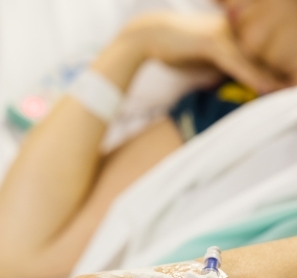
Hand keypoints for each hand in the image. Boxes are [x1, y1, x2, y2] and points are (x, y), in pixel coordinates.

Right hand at [121, 13, 284, 93]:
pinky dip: (251, 76)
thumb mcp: (201, 61)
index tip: (281, 87)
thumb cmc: (172, 49)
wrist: (148, 37)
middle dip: (275, 75)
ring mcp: (223, 35)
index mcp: (229, 35)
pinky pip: (237, 63)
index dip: (268, 73)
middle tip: (291, 89)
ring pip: (251, 60)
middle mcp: (231, 31)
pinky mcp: (213, 42)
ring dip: (269, 78)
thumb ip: (218, 67)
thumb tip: (227, 82)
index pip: (253, 57)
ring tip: (285, 92)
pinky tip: (265, 88)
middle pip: (258, 57)